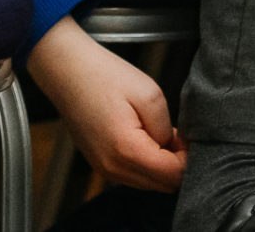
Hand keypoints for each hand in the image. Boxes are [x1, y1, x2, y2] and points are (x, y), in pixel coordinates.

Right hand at [26, 17, 186, 191]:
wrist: (65, 68)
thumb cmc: (102, 75)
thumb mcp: (149, 93)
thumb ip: (167, 129)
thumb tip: (173, 147)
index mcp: (126, 151)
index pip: (174, 175)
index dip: (188, 157)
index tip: (187, 136)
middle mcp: (112, 168)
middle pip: (163, 185)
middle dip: (176, 164)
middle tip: (175, 133)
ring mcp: (103, 168)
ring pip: (148, 183)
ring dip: (161, 165)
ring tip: (157, 132)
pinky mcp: (99, 163)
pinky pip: (132, 175)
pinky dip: (144, 163)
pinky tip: (142, 137)